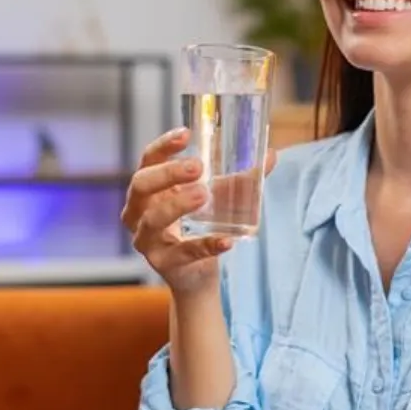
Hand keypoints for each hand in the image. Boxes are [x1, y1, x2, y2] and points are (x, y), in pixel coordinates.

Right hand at [121, 128, 276, 295]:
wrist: (196, 276)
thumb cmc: (200, 227)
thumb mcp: (219, 199)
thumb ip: (241, 179)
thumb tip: (271, 155)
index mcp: (149, 189)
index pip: (148, 160)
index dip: (163, 145)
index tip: (186, 134)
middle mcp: (139, 211)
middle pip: (141, 184)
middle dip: (167, 173)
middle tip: (197, 167)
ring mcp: (146, 239)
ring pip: (153, 218)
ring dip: (178, 204)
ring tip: (204, 194)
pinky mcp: (163, 263)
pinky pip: (183, 253)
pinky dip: (205, 245)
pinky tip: (226, 241)